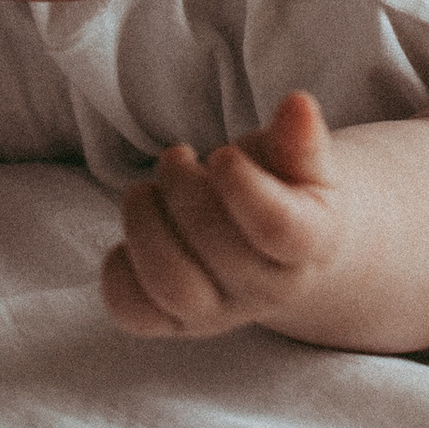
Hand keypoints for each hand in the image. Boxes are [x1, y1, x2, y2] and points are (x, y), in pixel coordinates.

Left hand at [103, 92, 342, 338]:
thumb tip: (297, 105)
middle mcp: (266, 288)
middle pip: (222, 252)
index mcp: (310, 243)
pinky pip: (135, 313)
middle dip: (186, 192)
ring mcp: (218, 312)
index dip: (242, 185)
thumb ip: (300, 139)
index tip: (222, 154)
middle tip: (176, 157)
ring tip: (143, 192)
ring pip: (175, 287)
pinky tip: (131, 235)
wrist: (281, 250)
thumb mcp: (304, 162)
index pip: (278, 227)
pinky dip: (118, 273)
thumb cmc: (289, 191)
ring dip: (146, 229)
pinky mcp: (174, 322)